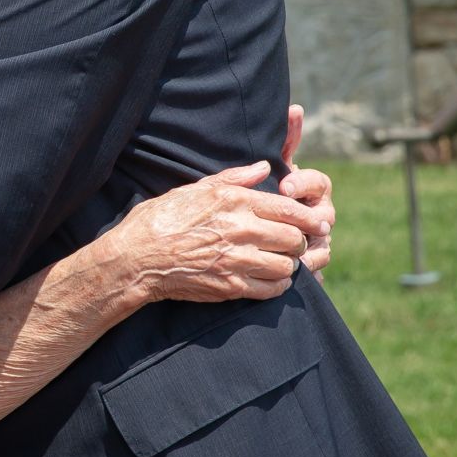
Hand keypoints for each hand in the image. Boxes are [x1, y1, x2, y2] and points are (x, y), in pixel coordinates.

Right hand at [120, 162, 331, 305]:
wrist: (137, 258)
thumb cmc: (161, 219)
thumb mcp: (196, 188)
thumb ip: (235, 177)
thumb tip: (265, 167)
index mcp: (234, 201)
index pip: (289, 209)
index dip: (309, 218)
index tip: (318, 222)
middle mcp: (241, 229)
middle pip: (294, 238)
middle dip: (300, 241)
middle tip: (298, 243)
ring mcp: (237, 260)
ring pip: (287, 265)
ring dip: (289, 264)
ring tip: (283, 261)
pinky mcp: (231, 287)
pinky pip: (271, 288)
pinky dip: (278, 285)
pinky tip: (272, 279)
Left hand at [276, 105, 334, 274]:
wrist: (254, 231)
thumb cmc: (267, 194)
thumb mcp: (274, 168)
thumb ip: (285, 141)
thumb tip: (295, 108)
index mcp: (312, 190)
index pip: (319, 182)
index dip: (304, 183)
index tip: (284, 184)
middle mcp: (320, 214)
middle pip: (326, 217)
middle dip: (310, 219)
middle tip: (294, 222)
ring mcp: (319, 240)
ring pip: (325, 246)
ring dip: (312, 250)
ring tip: (296, 254)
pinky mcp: (312, 264)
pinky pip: (317, 269)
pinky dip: (309, 272)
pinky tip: (298, 275)